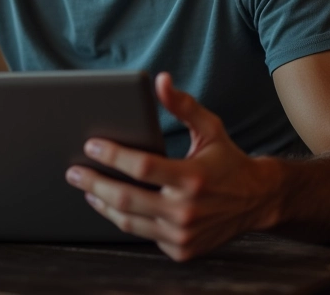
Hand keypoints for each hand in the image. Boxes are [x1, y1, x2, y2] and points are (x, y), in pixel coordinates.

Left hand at [65, 73, 278, 260]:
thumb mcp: (209, 127)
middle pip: (126, 198)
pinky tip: (110, 203)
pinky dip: (124, 218)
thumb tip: (160, 80)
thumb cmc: (227, 159)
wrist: (256, 202)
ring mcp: (182, 235)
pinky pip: (143, 233)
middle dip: (93, 182)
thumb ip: (182, 104)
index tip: (91, 144)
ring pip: (129, 220)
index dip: (113, 155)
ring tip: (86, 188)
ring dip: (102, 203)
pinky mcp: (181, 250)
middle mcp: (186, 210)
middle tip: (73, 171)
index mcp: (192, 177)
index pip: (142, 166)